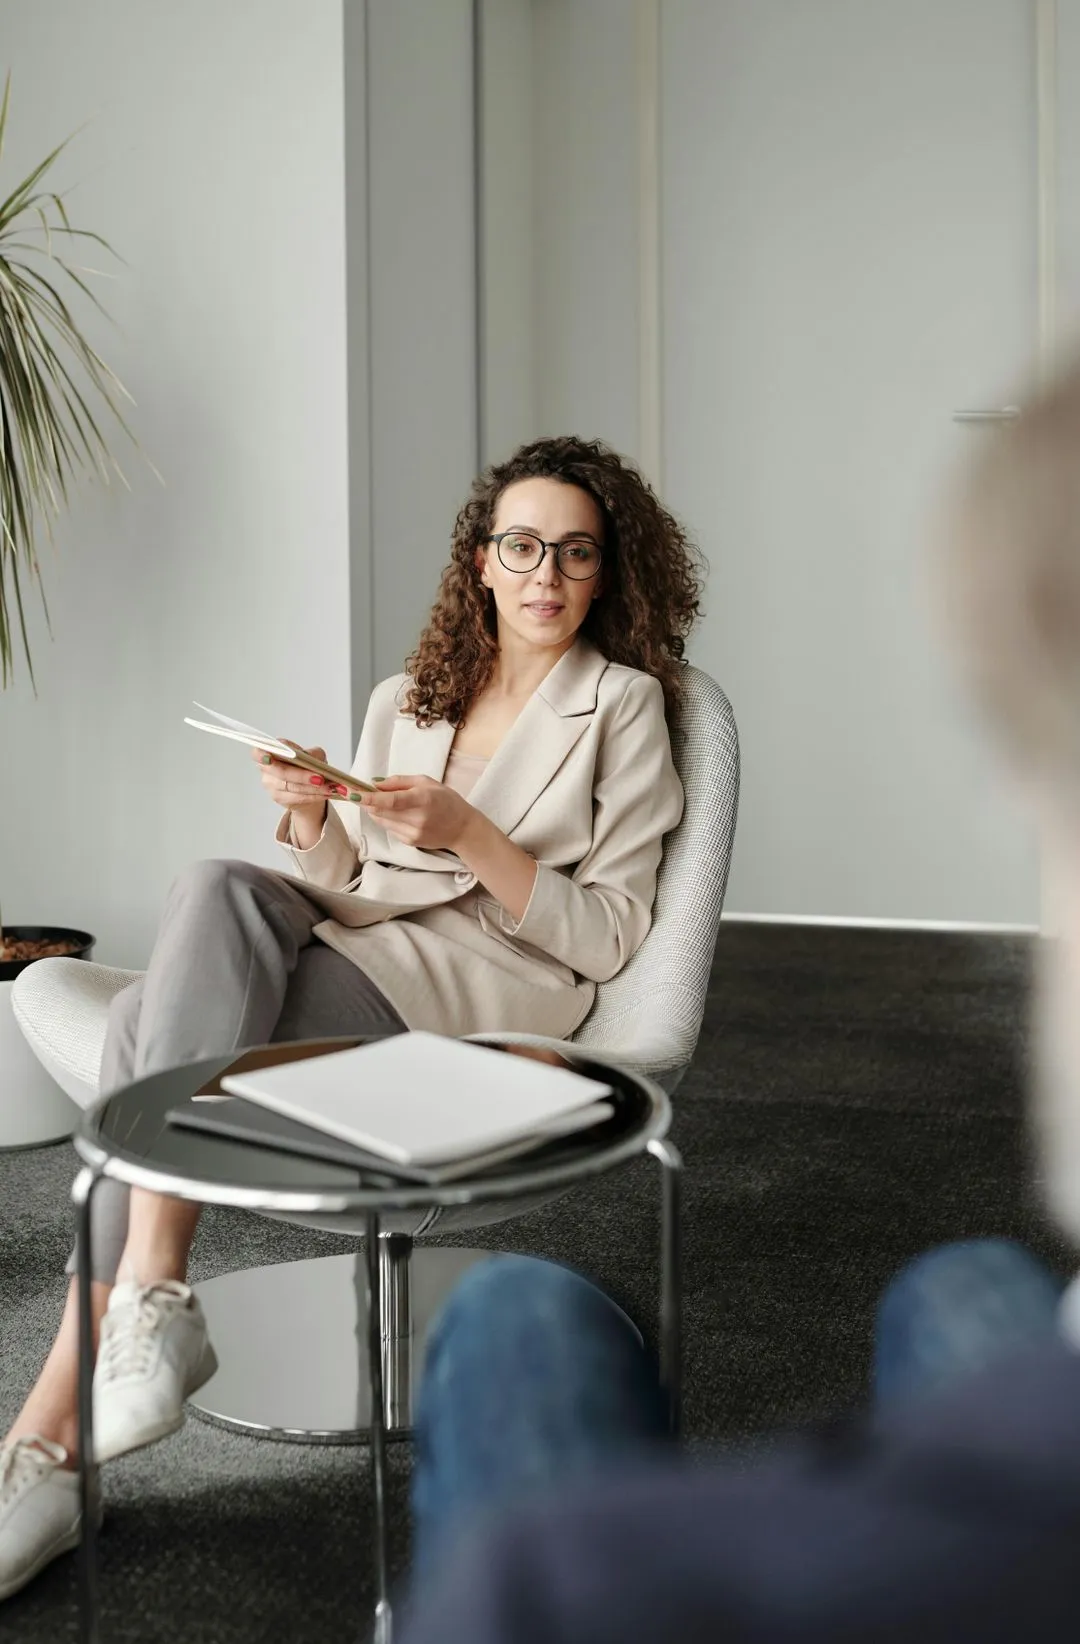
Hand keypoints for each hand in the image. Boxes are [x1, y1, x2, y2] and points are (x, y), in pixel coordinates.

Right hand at [252, 741, 349, 811]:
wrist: (307, 784)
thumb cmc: (306, 765)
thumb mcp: (312, 754)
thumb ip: (311, 753)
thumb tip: (313, 760)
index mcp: (269, 752)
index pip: (259, 753)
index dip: (262, 756)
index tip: (270, 758)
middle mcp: (266, 769)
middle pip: (281, 772)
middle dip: (302, 776)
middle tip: (320, 778)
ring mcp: (271, 786)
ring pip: (292, 787)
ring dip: (312, 789)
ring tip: (329, 787)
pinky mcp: (280, 799)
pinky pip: (297, 798)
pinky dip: (314, 796)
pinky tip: (326, 793)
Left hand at [360, 774, 474, 850]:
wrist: (462, 828)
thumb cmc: (445, 800)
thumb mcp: (426, 782)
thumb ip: (399, 781)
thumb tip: (374, 783)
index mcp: (422, 799)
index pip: (390, 801)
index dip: (369, 798)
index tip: (353, 794)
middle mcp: (417, 818)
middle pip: (380, 811)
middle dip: (367, 802)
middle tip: (359, 792)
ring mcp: (413, 833)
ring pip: (381, 820)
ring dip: (376, 810)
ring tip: (386, 802)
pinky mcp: (410, 842)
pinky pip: (389, 829)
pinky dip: (388, 820)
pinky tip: (401, 815)